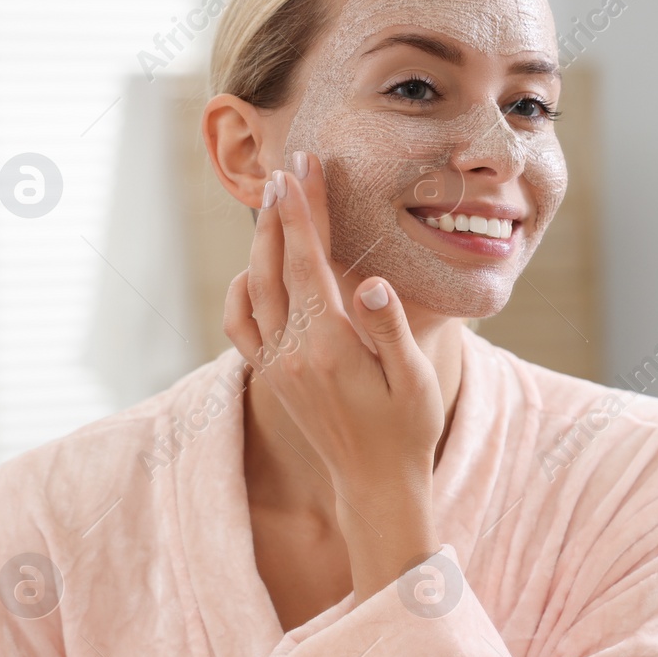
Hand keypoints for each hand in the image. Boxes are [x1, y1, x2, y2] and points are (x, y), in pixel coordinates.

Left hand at [224, 153, 442, 595]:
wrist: (375, 487)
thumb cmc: (408, 432)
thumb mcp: (415, 381)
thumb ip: (391, 330)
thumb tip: (369, 283)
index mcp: (329, 347)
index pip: (310, 263)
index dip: (306, 213)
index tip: (303, 170)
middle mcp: (292, 354)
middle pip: (276, 267)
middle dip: (281, 214)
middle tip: (288, 169)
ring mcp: (275, 366)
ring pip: (255, 289)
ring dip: (262, 244)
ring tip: (276, 206)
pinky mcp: (271, 377)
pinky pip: (242, 323)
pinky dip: (244, 286)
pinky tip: (257, 268)